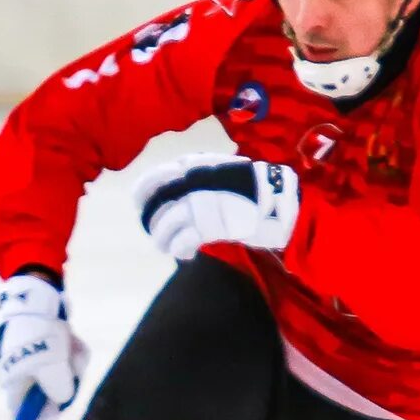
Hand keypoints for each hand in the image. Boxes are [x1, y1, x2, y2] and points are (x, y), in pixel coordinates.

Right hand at [0, 272, 90, 419]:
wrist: (37, 300)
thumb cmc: (38, 336)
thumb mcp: (50, 366)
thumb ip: (58, 389)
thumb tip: (64, 399)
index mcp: (15, 385)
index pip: (24, 415)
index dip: (43, 418)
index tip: (59, 411)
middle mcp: (24, 377)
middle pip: (51, 397)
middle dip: (67, 383)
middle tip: (72, 368)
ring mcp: (39, 362)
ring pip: (66, 377)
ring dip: (74, 364)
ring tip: (69, 346)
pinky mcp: (52, 350)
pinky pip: (70, 360)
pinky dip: (74, 351)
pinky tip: (71, 337)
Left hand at [136, 152, 300, 262]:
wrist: (279, 201)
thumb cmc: (252, 187)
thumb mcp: (221, 170)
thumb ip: (198, 177)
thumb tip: (176, 190)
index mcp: (193, 164)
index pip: (155, 178)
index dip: (143, 194)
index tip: (141, 206)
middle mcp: (192, 181)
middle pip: (157, 204)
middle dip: (152, 222)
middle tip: (155, 233)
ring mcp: (199, 203)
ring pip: (166, 224)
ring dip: (163, 239)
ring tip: (167, 248)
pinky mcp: (209, 226)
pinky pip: (182, 241)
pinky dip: (179, 250)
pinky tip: (185, 254)